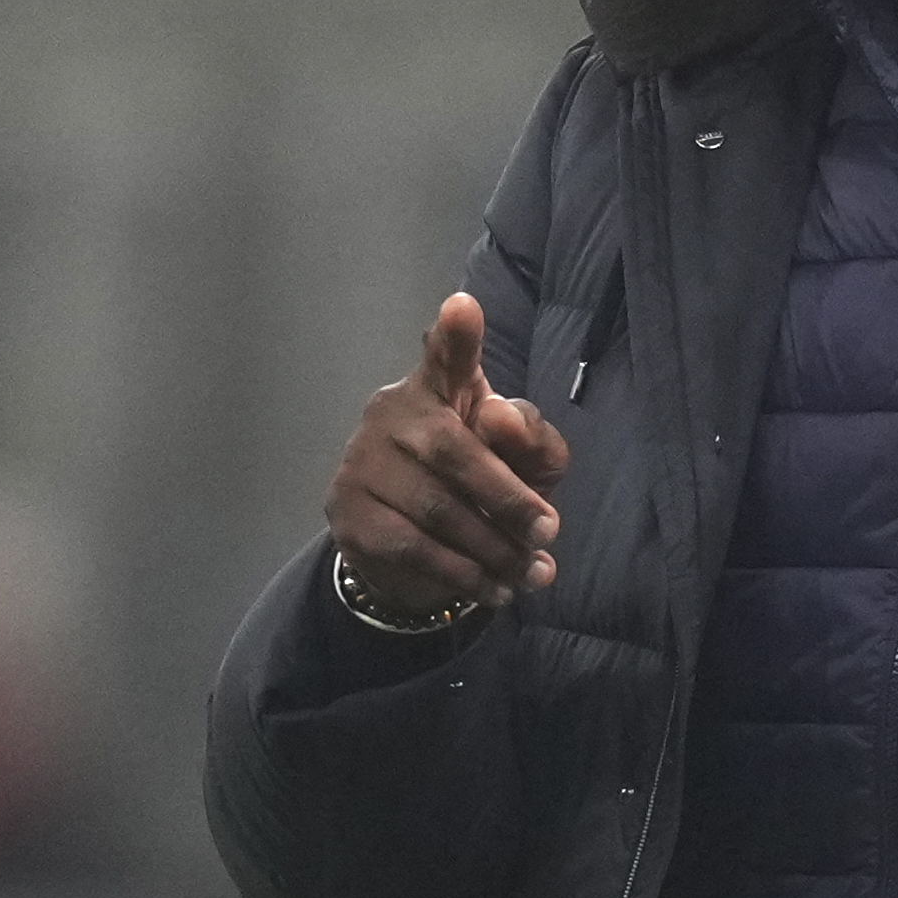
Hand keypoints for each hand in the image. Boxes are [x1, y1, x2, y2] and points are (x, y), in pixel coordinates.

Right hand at [327, 292, 572, 617]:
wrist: (410, 552)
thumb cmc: (481, 487)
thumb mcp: (523, 463)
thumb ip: (531, 439)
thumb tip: (502, 419)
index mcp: (440, 388)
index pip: (446, 356)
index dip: (455, 336)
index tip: (463, 308)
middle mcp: (392, 412)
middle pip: (454, 450)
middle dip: (509, 498)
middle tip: (549, 531)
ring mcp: (362, 461)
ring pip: (436, 508)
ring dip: (493, 548)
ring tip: (531, 573)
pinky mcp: (348, 512)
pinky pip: (412, 548)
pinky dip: (463, 575)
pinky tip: (495, 590)